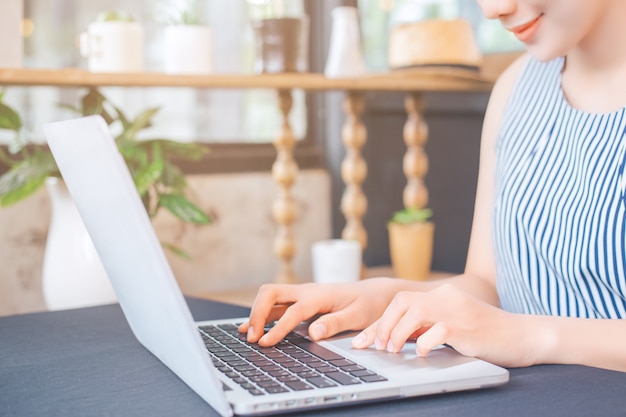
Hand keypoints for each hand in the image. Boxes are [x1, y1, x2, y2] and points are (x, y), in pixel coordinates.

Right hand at [239, 278, 399, 346]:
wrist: (374, 292)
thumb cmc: (368, 304)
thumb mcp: (357, 316)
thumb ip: (335, 323)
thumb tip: (313, 333)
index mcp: (319, 295)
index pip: (292, 311)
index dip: (277, 328)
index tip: (265, 343)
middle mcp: (306, 291)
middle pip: (271, 293)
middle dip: (257, 313)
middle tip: (253, 337)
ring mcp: (301, 294)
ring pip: (270, 297)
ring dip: (256, 313)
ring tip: (246, 335)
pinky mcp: (300, 301)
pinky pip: (276, 305)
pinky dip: (262, 314)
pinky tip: (252, 327)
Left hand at [351, 284, 535, 367]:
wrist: (523, 336)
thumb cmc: (486, 335)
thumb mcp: (451, 326)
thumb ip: (426, 325)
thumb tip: (393, 336)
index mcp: (442, 294)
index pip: (401, 301)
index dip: (380, 321)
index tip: (363, 340)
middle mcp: (447, 297)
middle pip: (402, 302)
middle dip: (383, 325)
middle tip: (378, 346)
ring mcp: (457, 310)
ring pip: (414, 312)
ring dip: (397, 333)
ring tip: (392, 351)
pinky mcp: (466, 327)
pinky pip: (436, 332)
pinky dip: (422, 343)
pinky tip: (420, 354)